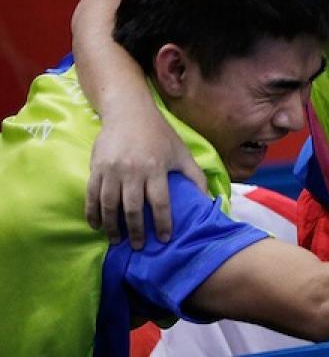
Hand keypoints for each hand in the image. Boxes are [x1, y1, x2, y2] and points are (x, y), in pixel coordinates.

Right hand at [86, 101, 207, 248]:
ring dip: (112, 226)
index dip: (162, 223)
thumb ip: (194, 176)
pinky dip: (92, 213)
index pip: (160, 202)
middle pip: (133, 208)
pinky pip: (91, 196)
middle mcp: (133, 170)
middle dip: (136, 231)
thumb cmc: (159, 135)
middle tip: (139, 246)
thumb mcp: (181, 153)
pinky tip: (97, 226)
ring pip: (109, 205)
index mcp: (156, 167)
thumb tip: (207, 199)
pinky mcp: (97, 168)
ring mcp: (112, 170)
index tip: (164, 239)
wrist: (129, 112)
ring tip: (117, 240)